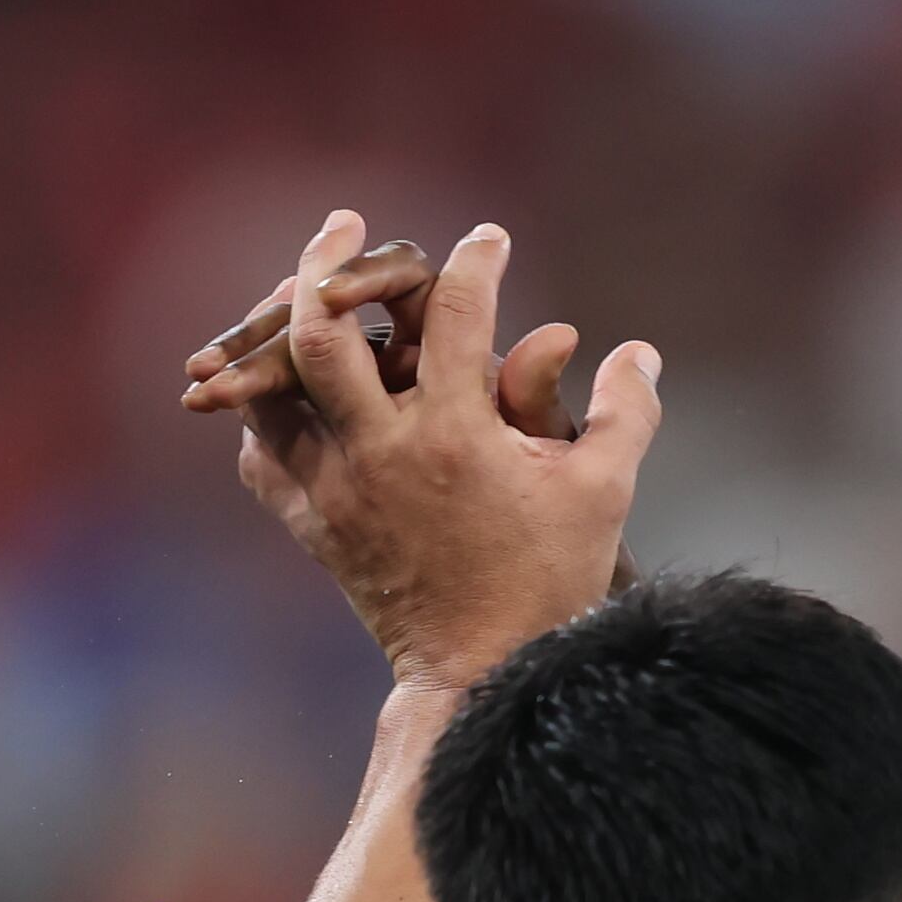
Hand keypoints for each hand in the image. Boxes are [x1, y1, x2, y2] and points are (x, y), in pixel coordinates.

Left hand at [192, 214, 659, 691]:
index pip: (455, 314)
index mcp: (455, 436)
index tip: (490, 241)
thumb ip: (623, 414)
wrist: (481, 674)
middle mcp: (380, 452)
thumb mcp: (602, 495)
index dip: (475, 263)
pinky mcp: (311, 523)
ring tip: (299, 291)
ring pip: (272, 384)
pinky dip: (267, 412)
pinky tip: (287, 389)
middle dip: (330, 264)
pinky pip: (262, 452)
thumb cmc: (550, 583)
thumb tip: (640, 352)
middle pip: (322, 328)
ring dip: (280, 328)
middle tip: (348, 227)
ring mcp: (334, 489)